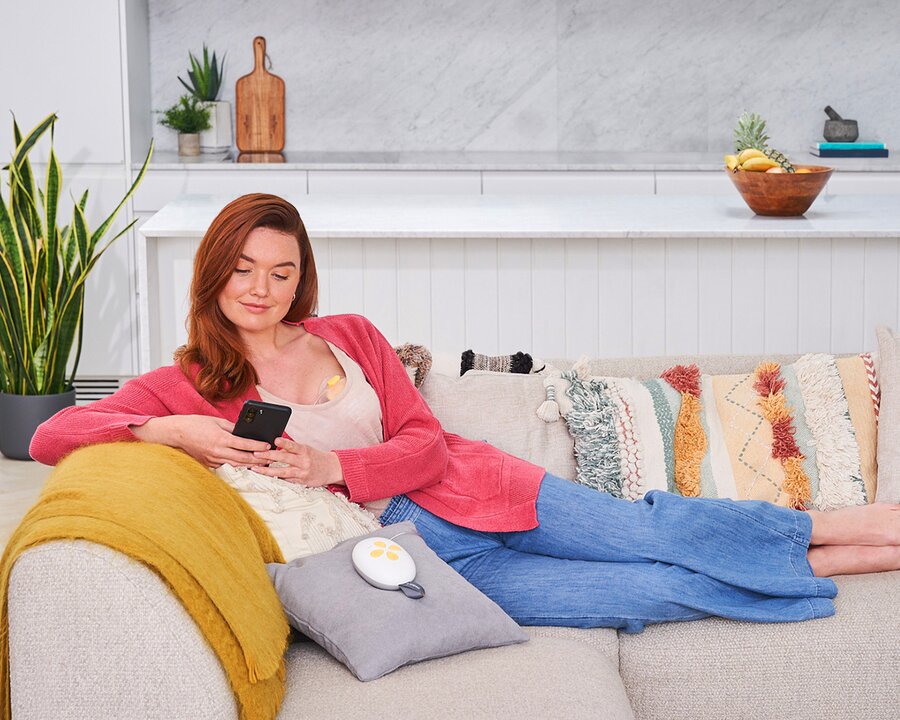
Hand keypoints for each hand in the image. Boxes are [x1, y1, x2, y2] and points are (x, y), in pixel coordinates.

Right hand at [131, 415, 270, 467]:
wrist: (177, 433)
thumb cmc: (196, 424)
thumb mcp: (217, 421)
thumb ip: (233, 427)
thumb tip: (246, 431)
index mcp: (221, 439)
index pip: (244, 444)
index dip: (258, 446)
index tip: (268, 445)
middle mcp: (218, 451)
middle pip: (243, 458)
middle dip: (258, 459)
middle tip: (270, 458)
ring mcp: (213, 459)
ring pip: (236, 465)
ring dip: (250, 465)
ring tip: (262, 463)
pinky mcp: (209, 464)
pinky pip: (227, 466)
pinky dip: (237, 466)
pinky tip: (246, 465)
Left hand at [250, 438, 343, 486]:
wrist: (332, 468)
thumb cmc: (316, 457)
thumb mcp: (306, 449)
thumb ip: (292, 449)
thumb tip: (275, 447)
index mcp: (304, 450)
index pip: (293, 445)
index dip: (284, 443)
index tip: (274, 440)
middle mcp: (303, 461)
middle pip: (284, 458)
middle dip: (268, 456)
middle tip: (256, 454)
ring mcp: (302, 472)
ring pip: (282, 472)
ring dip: (267, 471)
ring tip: (255, 469)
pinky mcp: (301, 482)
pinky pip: (286, 480)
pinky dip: (275, 478)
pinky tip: (264, 478)